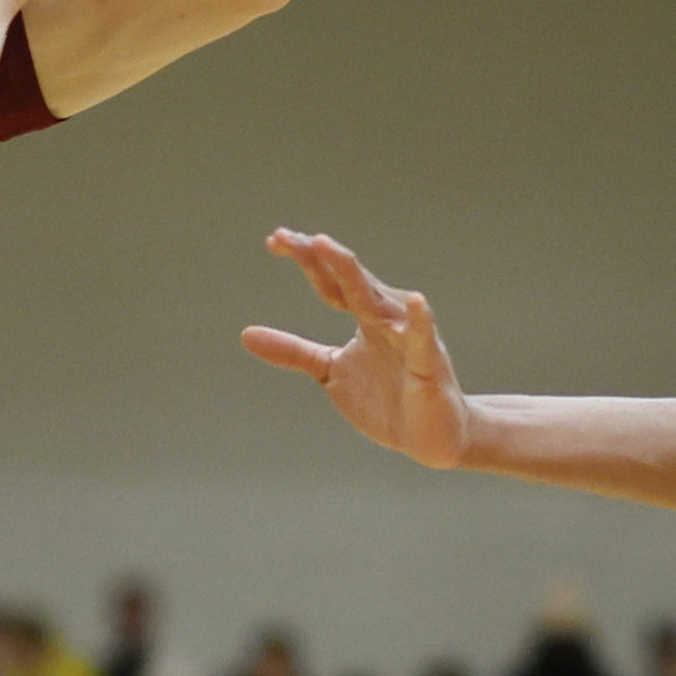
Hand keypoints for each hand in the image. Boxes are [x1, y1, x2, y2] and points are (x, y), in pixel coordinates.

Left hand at [242, 229, 472, 469]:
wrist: (428, 437)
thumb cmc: (385, 398)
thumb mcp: (330, 371)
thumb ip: (294, 351)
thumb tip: (246, 334)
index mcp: (362, 318)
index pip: (330, 283)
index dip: (307, 260)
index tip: (275, 239)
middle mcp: (385, 320)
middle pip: (353, 282)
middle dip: (326, 257)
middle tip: (296, 237)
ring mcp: (408, 340)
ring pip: (381, 302)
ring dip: (357, 277)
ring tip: (332, 250)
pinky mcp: (428, 365)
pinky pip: (422, 340)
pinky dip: (419, 321)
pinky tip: (416, 302)